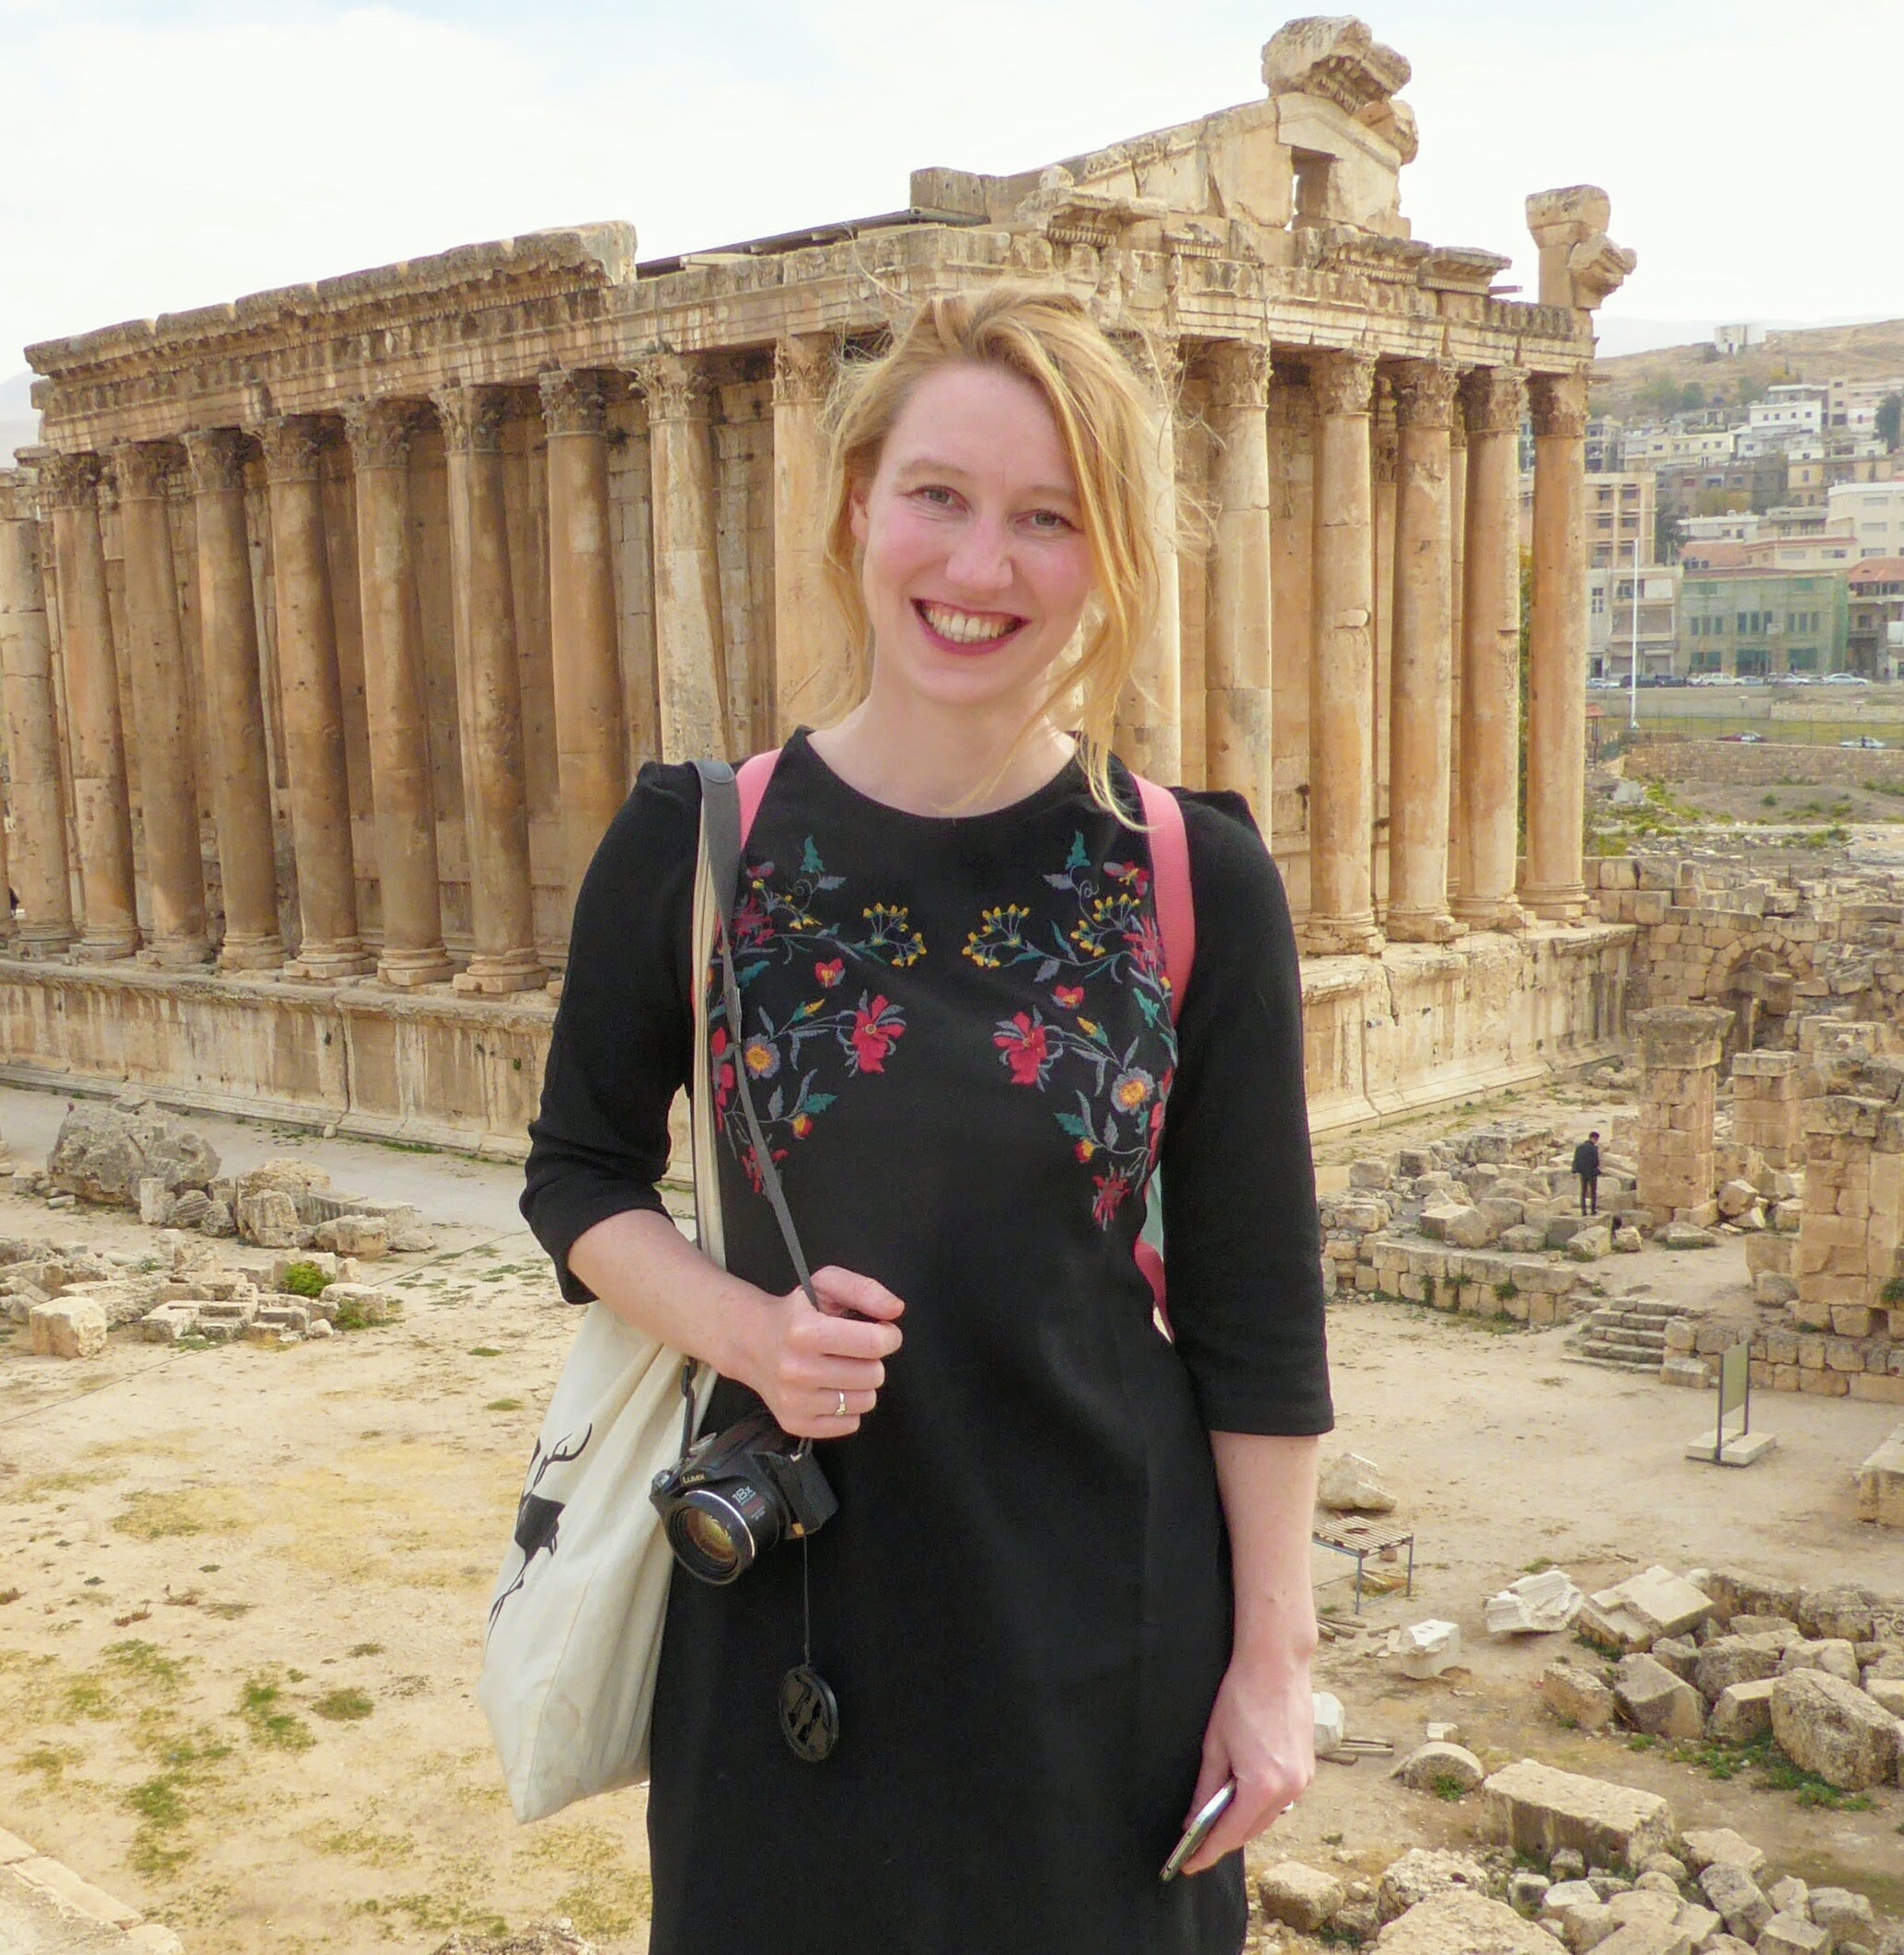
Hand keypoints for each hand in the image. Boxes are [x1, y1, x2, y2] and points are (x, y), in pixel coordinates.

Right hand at [736, 1265, 904, 1438]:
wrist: (751, 1341)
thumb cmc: (796, 1311)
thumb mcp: (827, 1284)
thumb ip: (865, 1290)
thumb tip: (895, 1310)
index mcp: (805, 1331)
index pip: (875, 1344)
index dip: (889, 1335)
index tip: (881, 1330)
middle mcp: (796, 1370)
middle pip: (873, 1375)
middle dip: (872, 1359)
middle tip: (852, 1350)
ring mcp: (794, 1401)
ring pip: (866, 1401)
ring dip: (861, 1384)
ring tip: (841, 1368)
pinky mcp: (795, 1423)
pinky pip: (850, 1423)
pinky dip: (848, 1407)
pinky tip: (830, 1387)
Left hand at [1178, 1654, 1314, 1876]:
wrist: (1277, 1665)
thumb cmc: (1241, 1698)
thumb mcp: (1215, 1745)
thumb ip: (1206, 1788)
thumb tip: (1194, 1820)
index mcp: (1263, 1787)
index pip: (1230, 1834)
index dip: (1207, 1852)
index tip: (1188, 1865)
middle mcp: (1288, 1791)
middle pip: (1250, 1830)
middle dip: (1223, 1840)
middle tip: (1196, 1844)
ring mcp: (1302, 1781)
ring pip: (1267, 1817)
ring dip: (1242, 1823)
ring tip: (1215, 1822)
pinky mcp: (1307, 1770)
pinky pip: (1280, 1800)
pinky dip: (1259, 1805)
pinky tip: (1241, 1798)